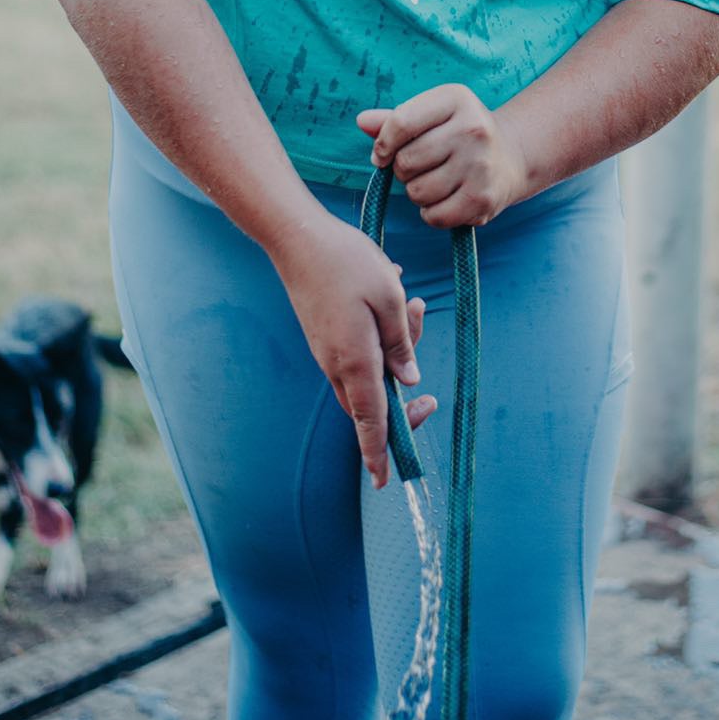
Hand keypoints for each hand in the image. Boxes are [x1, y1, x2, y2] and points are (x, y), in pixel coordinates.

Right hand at [275, 208, 435, 488]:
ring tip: (410, 298)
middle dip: (407, 378)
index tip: (388, 481)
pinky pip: (360, 349)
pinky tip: (391, 288)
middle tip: (419, 318)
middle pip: (376, 398)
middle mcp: (338, 364)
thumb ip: (401, 343)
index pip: (372, 420)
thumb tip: (409, 380)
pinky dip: (381, 330)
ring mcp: (328, 351)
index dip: (380, 452)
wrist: (298, 238)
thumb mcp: (388, 297)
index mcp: (356, 361)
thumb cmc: (347, 264)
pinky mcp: (326, 336)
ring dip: (398, 345)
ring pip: (371, 369)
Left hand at [357, 84, 527, 227]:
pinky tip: (445, 198)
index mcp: (455, 99)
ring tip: (437, 181)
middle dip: (403, 169)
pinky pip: (434, 216)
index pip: (400, 123)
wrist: (511, 156)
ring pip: (416, 191)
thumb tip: (361, 121)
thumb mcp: (432, 115)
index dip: (383, 144)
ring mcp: (480, 165)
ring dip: (417, 192)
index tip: (384, 154)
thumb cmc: (459, 133)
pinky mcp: (483, 198)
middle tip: (422, 166)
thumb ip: (395, 119)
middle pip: (405, 160)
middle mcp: (472, 129)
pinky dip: (431, 212)